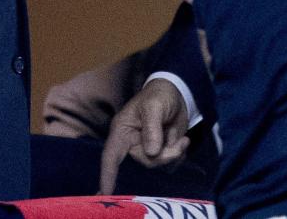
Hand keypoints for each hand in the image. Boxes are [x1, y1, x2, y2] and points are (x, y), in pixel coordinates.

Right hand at [98, 79, 190, 193]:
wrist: (177, 94)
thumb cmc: (159, 96)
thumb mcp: (154, 107)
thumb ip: (152, 129)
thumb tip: (151, 153)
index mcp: (122, 131)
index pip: (111, 156)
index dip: (107, 175)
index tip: (104, 194)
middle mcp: (131, 142)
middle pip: (144, 162)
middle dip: (164, 157)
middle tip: (179, 144)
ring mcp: (146, 148)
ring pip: (158, 165)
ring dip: (174, 156)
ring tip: (181, 140)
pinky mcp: (160, 151)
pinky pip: (168, 165)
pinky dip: (179, 157)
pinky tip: (182, 142)